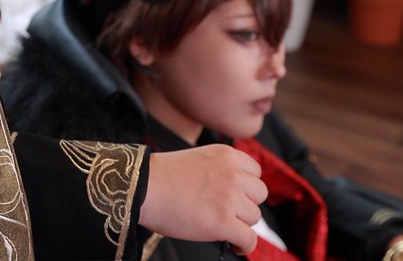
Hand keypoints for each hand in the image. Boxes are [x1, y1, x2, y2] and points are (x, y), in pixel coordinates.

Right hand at [138, 144, 267, 254]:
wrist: (143, 187)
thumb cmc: (161, 176)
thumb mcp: (198, 159)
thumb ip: (220, 170)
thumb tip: (234, 192)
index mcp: (226, 155)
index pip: (255, 172)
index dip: (247, 187)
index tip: (240, 195)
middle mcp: (232, 174)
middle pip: (259, 194)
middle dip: (246, 204)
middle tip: (230, 211)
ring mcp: (229, 198)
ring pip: (254, 217)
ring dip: (241, 224)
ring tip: (225, 227)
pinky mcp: (223, 222)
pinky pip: (249, 239)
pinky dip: (244, 246)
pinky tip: (235, 246)